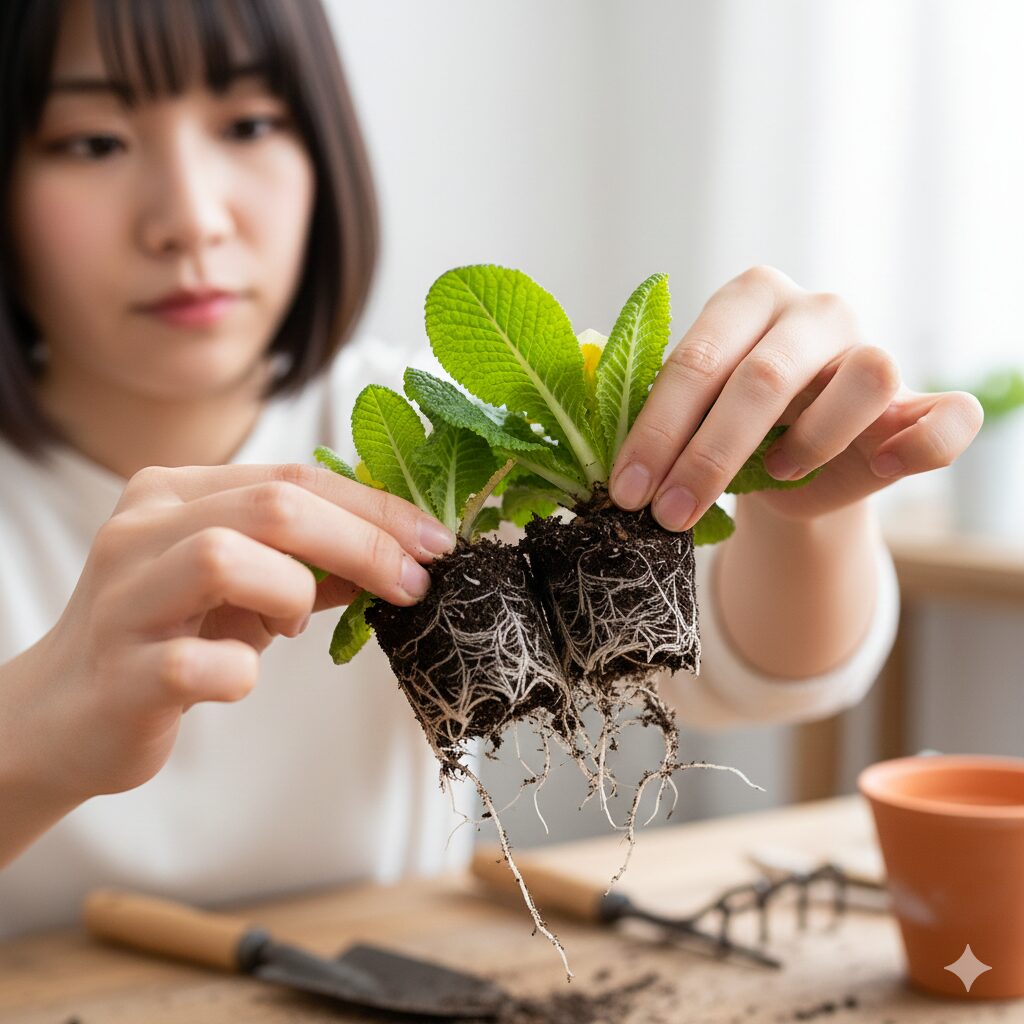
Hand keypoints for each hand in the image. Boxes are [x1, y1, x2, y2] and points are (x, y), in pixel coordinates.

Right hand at [13, 464, 454, 801]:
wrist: (64, 714)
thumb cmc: (169, 636)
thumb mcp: (243, 587)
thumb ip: (311, 564)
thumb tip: (403, 556)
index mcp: (174, 493)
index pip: (296, 478)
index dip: (377, 508)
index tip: (434, 542)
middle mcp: (141, 531)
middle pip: (274, 507)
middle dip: (365, 543)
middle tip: (414, 582)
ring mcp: (123, 600)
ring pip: (226, 558)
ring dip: (293, 594)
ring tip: (292, 626)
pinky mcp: (119, 674)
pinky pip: (197, 664)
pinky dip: (239, 672)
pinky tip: (237, 676)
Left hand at [609, 265, 983, 526]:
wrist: (788, 465)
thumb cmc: (726, 431)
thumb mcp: (685, 418)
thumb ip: (652, 417)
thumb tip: (603, 460)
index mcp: (747, 298)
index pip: (696, 360)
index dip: (656, 430)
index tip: (626, 491)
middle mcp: (813, 310)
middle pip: (763, 376)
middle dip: (707, 455)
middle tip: (667, 513)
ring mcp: (873, 347)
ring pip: (864, 376)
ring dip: (812, 440)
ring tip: (776, 474)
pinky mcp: (920, 397)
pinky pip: (946, 416)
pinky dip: (921, 442)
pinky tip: (882, 465)